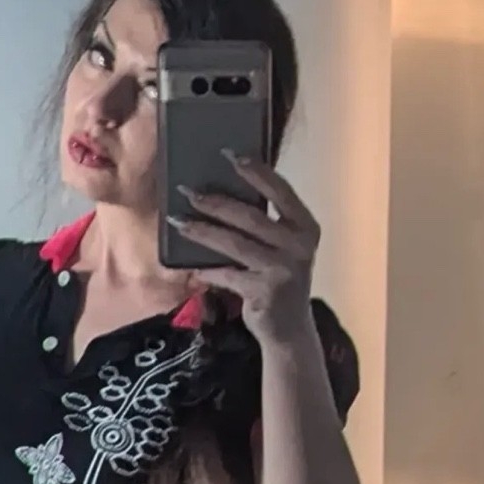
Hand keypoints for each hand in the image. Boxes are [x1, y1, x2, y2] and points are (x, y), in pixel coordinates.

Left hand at [167, 153, 319, 346]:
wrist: (289, 329)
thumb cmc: (279, 279)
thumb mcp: (282, 248)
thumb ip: (265, 224)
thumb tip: (221, 195)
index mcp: (306, 227)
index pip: (281, 191)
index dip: (255, 171)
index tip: (229, 154)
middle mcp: (299, 245)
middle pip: (250, 216)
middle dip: (215, 202)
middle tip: (188, 191)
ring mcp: (283, 270)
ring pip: (234, 243)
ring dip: (202, 231)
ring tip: (178, 221)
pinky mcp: (265, 292)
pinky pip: (228, 274)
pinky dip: (208, 270)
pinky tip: (193, 267)